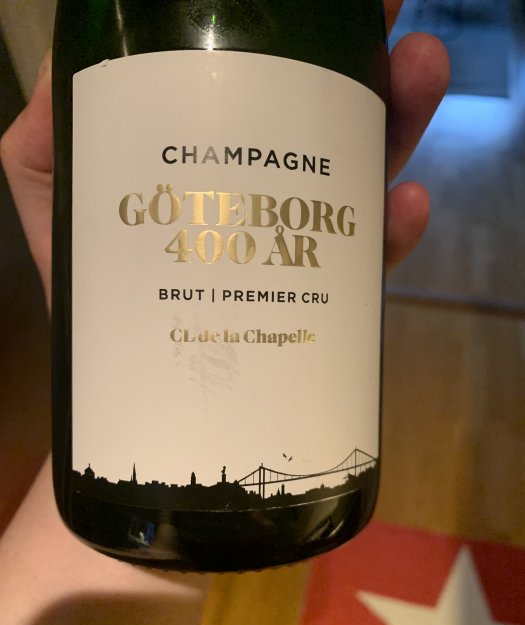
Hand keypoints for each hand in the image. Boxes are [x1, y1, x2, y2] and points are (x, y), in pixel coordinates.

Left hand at [0, 6, 448, 299]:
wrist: (132, 387)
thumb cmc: (91, 289)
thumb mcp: (56, 192)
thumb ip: (50, 131)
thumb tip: (68, 66)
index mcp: (212, 152)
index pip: (259, 80)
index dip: (300, 33)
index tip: (333, 0)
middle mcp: (260, 188)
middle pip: (325, 116)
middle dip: (366, 62)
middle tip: (389, 12)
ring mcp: (295, 244)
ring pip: (362, 175)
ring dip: (400, 120)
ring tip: (421, 70)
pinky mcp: (316, 302)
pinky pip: (365, 265)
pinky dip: (388, 233)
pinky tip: (404, 203)